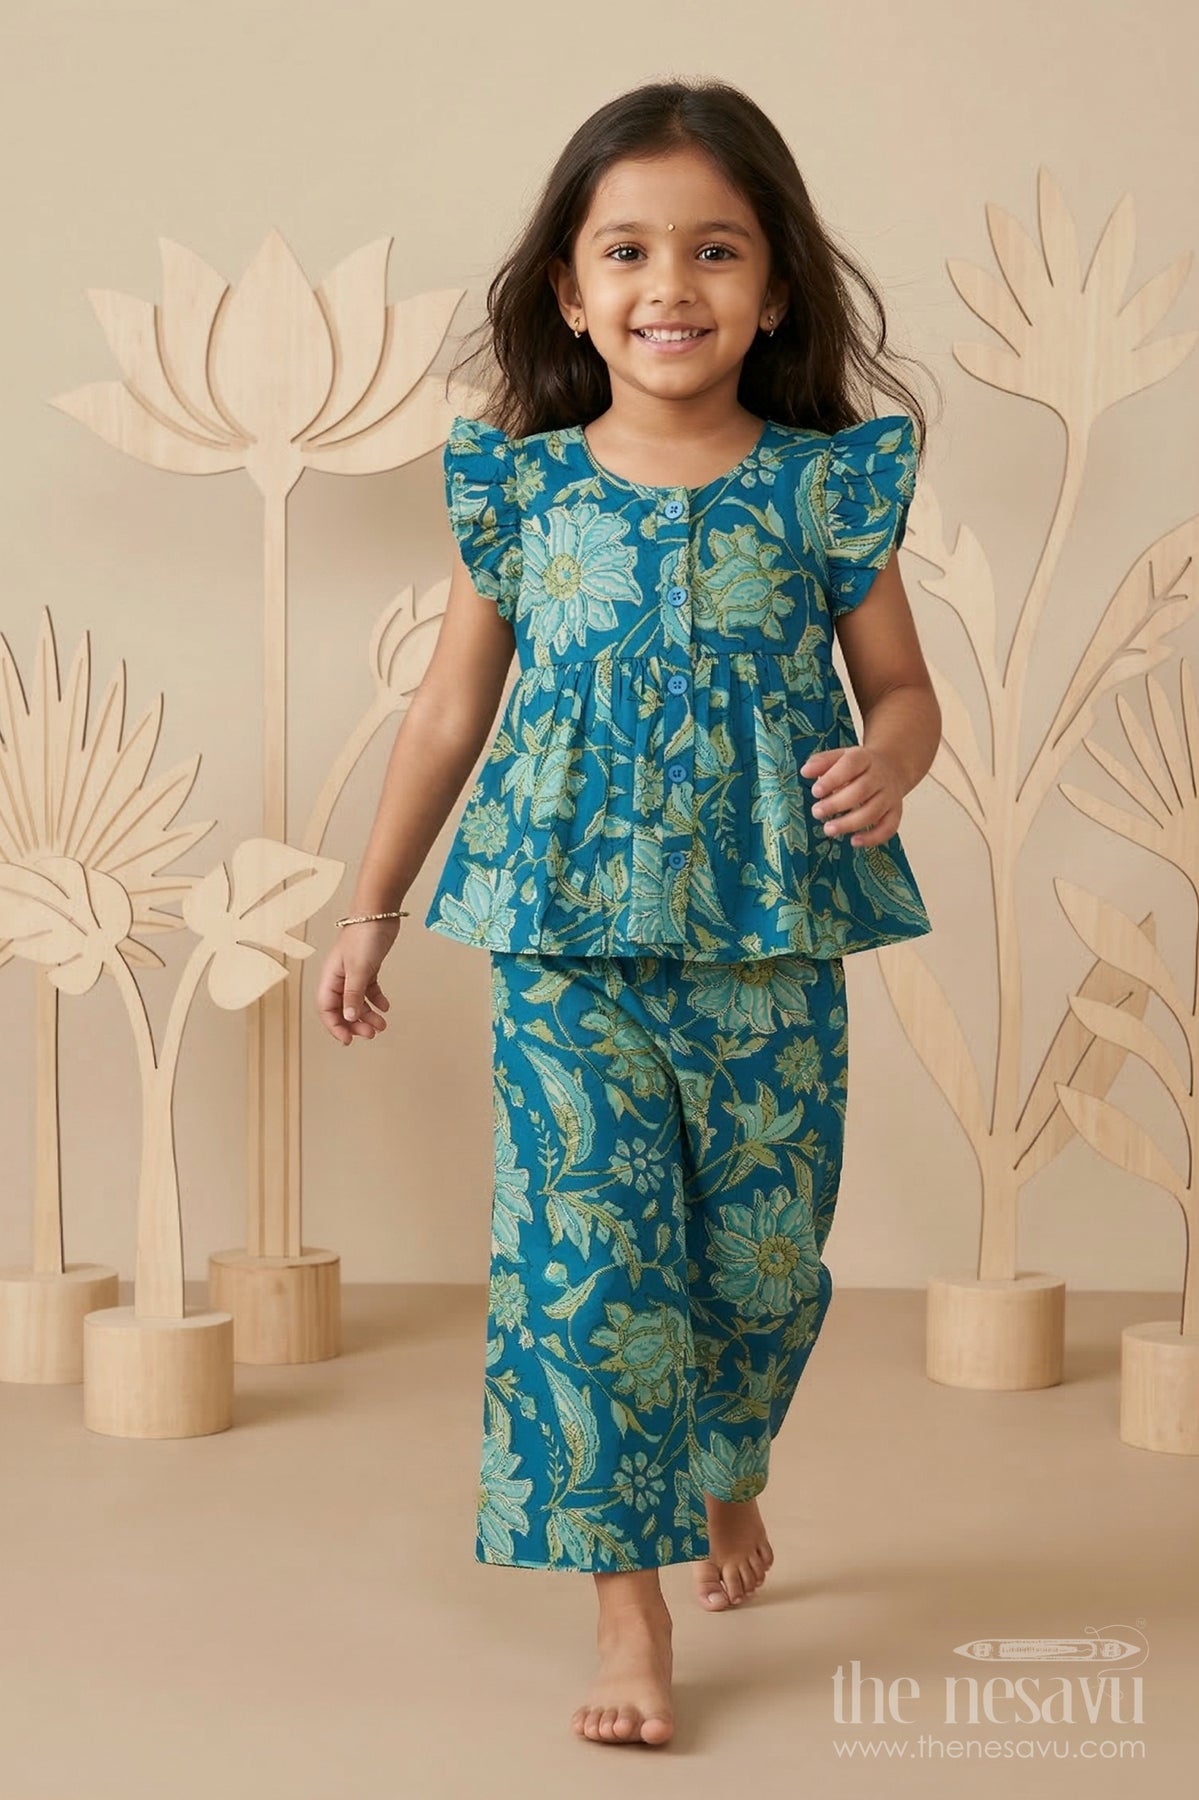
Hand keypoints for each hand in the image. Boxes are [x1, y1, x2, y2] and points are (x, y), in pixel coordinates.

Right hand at [314, 919, 399, 1045]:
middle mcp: (339, 977)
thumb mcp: (359, 969)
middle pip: (342, 1009)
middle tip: (371, 1034)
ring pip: (357, 1001)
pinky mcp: (368, 968)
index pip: (327, 1009)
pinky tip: (386, 1007)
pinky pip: (368, 990)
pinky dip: (376, 1000)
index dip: (335, 1026)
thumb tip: (348, 1018)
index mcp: (330, 978)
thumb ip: (353, 994)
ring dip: (367, 1015)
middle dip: (354, 1024)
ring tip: (382, 1025)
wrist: (379, 913)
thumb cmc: (364, 936)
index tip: (348, 1040)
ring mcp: (353, 973)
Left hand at [798, 746, 902, 846]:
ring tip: (828, 829)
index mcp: (864, 758)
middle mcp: (880, 777)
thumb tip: (805, 772)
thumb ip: (822, 762)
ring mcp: (889, 795)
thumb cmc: (858, 766)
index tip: (815, 791)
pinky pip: (889, 827)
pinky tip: (854, 842)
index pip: (850, 766)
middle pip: (861, 791)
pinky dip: (873, 838)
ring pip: (873, 812)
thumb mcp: (840, 757)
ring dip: (850, 823)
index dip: (832, 779)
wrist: (892, 767)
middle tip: (817, 812)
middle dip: (837, 804)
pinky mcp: (896, 812)